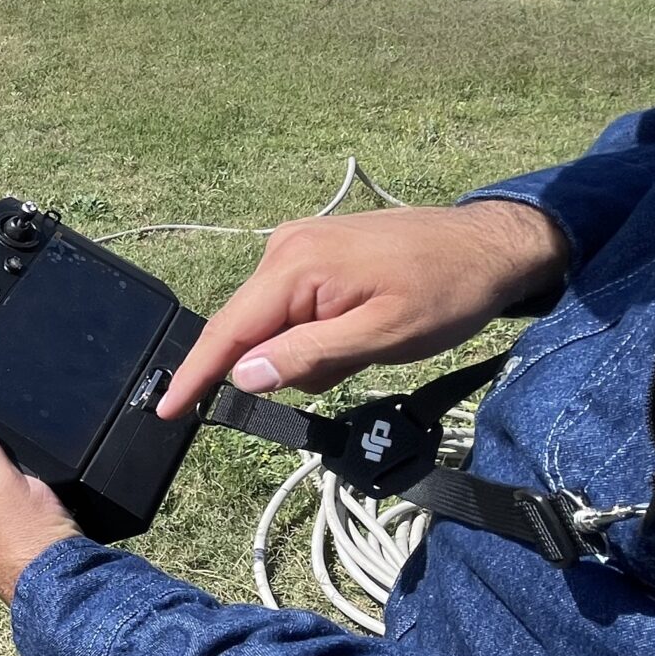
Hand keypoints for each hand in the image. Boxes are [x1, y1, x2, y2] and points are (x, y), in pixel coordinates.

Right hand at [156, 201, 569, 418]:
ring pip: (273, 323)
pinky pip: (292, 307)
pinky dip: (315, 333)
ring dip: (305, 350)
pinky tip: (359, 329)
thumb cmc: (445, 292)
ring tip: (367, 342)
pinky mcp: (313, 250)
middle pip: (248, 328)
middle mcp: (284, 248)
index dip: (195, 375)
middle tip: (349, 363)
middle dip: (279, 364)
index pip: (228, 331)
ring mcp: (297, 245)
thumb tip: (243, 376)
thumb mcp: (381, 337)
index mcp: (295, 267)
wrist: (489, 246)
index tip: (165, 410)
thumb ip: (308, 357)